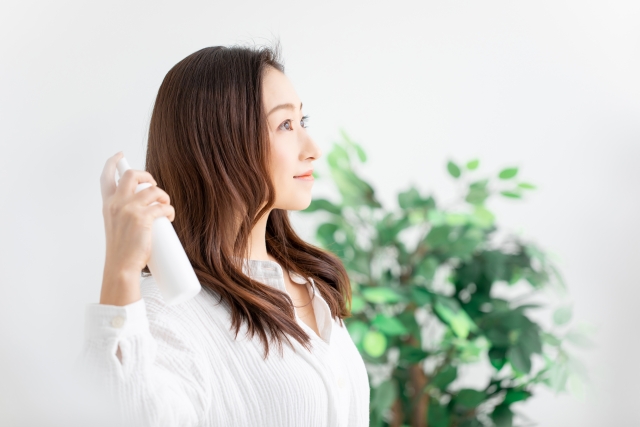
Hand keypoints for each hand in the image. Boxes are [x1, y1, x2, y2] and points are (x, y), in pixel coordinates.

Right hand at [98, 151, 174, 304]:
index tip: (119, 155)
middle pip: (133, 175)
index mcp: (108, 205)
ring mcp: (129, 210)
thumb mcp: (115, 227)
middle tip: (154, 186)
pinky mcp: (143, 218)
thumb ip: (123, 214)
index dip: (113, 163)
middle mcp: (116, 203)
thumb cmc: (121, 251)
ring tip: (166, 206)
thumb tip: (143, 208)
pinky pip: (163, 206)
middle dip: (148, 176)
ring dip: (164, 196)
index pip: (106, 178)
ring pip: (153, 190)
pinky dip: (169, 210)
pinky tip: (169, 216)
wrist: (121, 267)